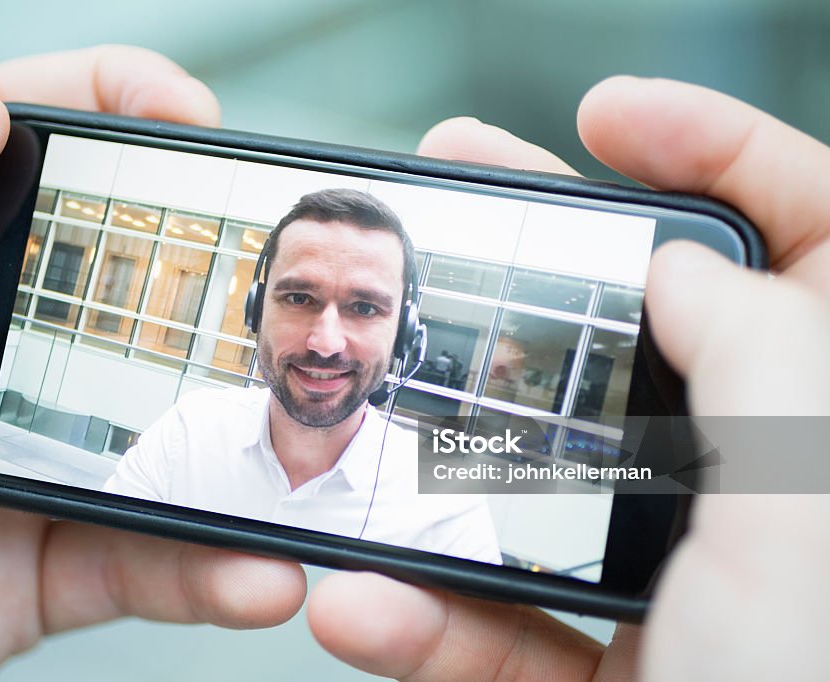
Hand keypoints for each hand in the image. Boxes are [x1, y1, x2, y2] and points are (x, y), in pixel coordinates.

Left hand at [0, 45, 304, 679]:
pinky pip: (138, 562)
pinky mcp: (28, 568)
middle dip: (207, 277)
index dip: (109, 107)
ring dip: (232, 449)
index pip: (17, 153)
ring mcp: (11, 464)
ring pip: (154, 436)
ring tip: (291, 450)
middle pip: (116, 287)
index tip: (187, 115)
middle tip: (273, 283)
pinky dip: (203, 570)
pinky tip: (248, 569)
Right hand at [308, 77, 829, 680]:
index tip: (605, 119)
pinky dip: (435, 625)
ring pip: (553, 481)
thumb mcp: (812, 515)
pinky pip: (512, 627)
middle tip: (448, 207)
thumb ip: (761, 359)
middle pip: (652, 335)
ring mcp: (690, 584)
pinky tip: (370, 610)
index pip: (817, 236)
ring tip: (358, 421)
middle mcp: (775, 494)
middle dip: (541, 264)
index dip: (722, 150)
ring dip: (442, 468)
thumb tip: (684, 267)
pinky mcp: (620, 671)